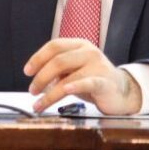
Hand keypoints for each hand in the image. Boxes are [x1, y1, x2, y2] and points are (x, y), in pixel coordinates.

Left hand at [23, 38, 141, 114]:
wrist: (121, 91)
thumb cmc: (94, 79)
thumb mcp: (74, 69)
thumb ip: (59, 69)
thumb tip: (36, 77)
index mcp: (79, 45)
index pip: (54, 45)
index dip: (38, 58)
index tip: (27, 71)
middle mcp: (88, 52)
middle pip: (58, 60)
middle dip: (41, 77)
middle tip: (32, 91)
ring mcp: (98, 66)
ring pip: (68, 76)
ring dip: (50, 93)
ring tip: (39, 104)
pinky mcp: (104, 81)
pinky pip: (87, 83)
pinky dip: (75, 86)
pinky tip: (65, 91)